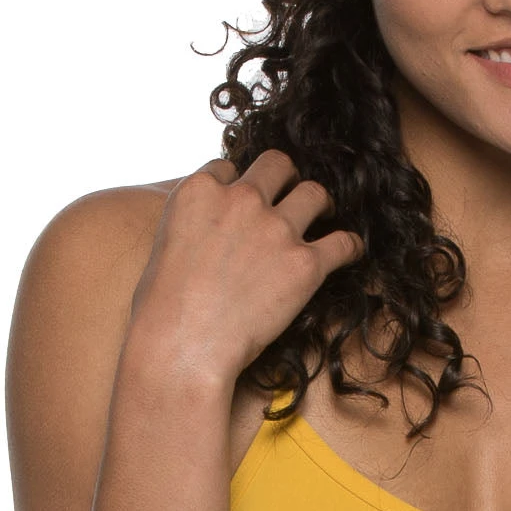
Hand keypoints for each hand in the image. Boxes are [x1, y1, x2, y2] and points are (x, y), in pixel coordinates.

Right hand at [128, 150, 365, 382]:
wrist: (182, 346)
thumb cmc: (161, 310)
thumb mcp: (162, 245)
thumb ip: (190, 224)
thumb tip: (205, 232)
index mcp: (200, 190)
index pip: (229, 168)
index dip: (238, 185)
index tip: (244, 203)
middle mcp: (241, 200)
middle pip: (277, 164)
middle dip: (286, 178)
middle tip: (290, 195)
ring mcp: (276, 230)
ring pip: (315, 194)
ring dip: (321, 204)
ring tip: (323, 217)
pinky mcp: (305, 264)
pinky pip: (343, 242)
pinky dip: (349, 247)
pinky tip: (348, 252)